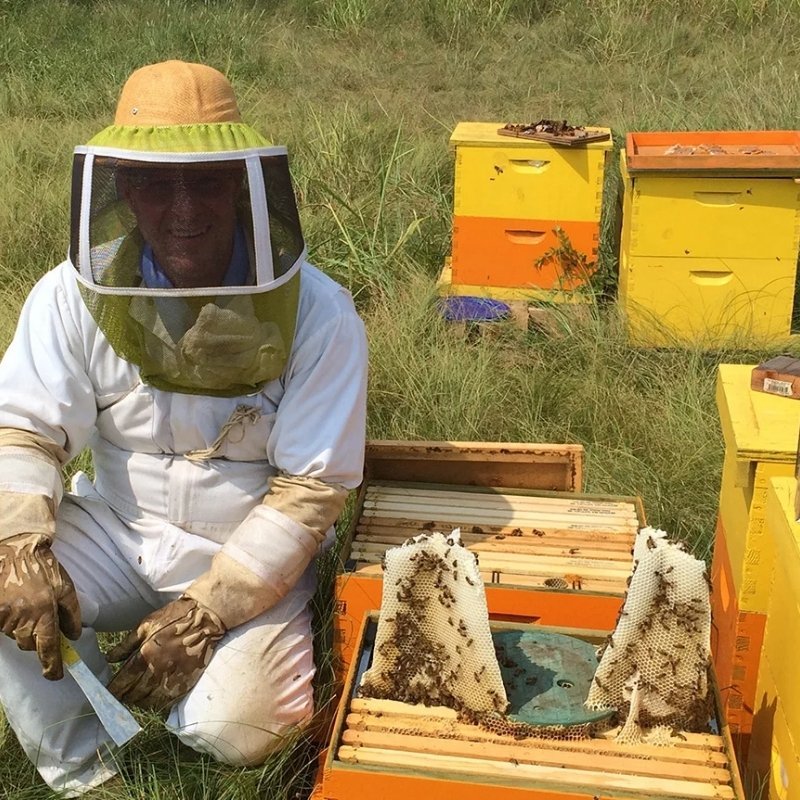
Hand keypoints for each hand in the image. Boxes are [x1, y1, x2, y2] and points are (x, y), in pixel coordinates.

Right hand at [0, 532, 81, 679]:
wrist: (18, 552)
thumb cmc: (45, 569)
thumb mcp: (66, 589)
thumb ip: (72, 615)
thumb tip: (73, 636)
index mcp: (44, 613)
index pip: (48, 648)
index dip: (51, 665)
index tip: (55, 676)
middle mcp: (22, 619)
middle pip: (30, 644)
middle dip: (39, 639)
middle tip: (44, 622)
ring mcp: (5, 617)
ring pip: (16, 637)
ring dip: (25, 629)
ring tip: (30, 607)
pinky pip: (4, 628)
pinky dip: (12, 623)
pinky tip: (17, 607)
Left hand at [106, 596, 225, 710]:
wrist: (205, 618)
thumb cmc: (174, 617)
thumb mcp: (146, 624)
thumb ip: (126, 643)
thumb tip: (109, 658)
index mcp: (145, 654)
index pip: (123, 681)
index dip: (113, 690)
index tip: (107, 693)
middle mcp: (157, 670)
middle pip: (134, 694)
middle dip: (124, 697)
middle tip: (120, 696)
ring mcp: (173, 678)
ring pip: (149, 702)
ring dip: (139, 702)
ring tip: (135, 698)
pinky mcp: (186, 683)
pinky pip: (167, 702)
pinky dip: (157, 704)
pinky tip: (153, 698)